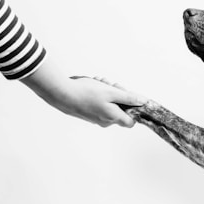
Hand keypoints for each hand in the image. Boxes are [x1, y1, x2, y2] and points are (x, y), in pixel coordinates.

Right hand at [21, 57, 146, 127]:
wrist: (61, 94)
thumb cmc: (86, 93)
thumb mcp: (111, 92)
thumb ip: (128, 98)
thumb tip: (142, 102)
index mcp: (113, 118)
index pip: (132, 122)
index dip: (134, 110)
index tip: (130, 98)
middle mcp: (105, 122)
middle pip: (121, 110)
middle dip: (119, 95)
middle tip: (112, 84)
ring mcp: (96, 119)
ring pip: (110, 105)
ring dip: (108, 92)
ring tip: (100, 82)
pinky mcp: (89, 114)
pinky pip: (100, 105)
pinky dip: (100, 95)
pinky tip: (94, 85)